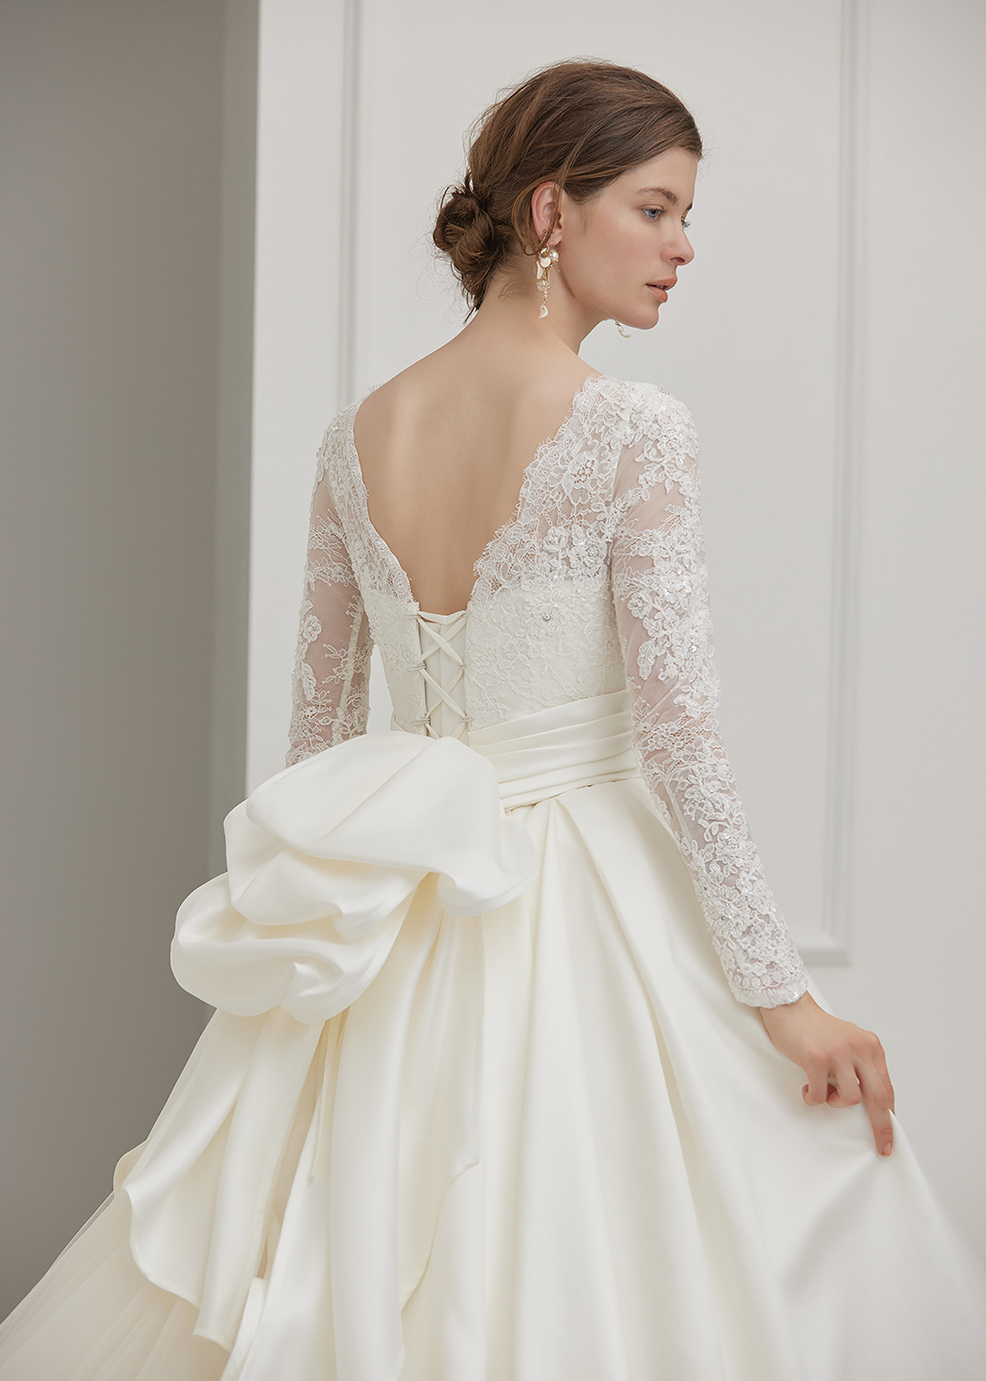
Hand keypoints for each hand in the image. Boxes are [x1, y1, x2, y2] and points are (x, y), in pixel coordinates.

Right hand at [758, 991, 894, 1156]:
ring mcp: (838, 1053)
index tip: (890, 1135)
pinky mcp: (816, 1058)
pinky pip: (820, 1095)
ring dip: (835, 1102)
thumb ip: (862, 1067)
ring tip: (824, 1091)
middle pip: (877, 1097)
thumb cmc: (817, 1029)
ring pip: (849, 1098)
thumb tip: (871, 1103)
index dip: (889, 1115)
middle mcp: (858, 1048)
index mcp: (870, 1046)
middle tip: (881, 1145)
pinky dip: (813, 1098)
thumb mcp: (849, 1043)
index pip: (886, 1087)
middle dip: (881, 1126)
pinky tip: (807, 1087)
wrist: (789, 1006)